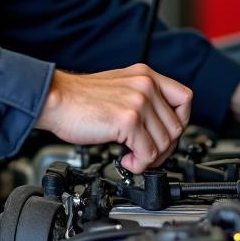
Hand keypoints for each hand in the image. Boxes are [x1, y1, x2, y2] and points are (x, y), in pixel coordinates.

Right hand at [35, 63, 192, 173]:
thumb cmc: (78, 98)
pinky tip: (125, 161)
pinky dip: (139, 165)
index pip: (185, 98)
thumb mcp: (118, 87)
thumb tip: (157, 125)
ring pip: (164, 143)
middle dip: (163, 148)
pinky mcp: (128, 120)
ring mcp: (138, 102)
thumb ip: (140, 98)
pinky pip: (148, 153)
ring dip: (149, 158)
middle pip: (177, 126)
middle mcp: (145, 85)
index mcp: (145, 75)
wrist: (55, 99)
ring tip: (132, 158)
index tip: (165, 134)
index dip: (181, 122)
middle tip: (146, 154)